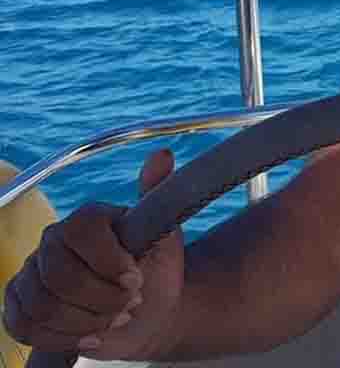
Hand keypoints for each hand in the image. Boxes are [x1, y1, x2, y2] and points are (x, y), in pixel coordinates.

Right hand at [3, 149, 183, 360]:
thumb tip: (163, 155)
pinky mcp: (20, 307)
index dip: (109, 261)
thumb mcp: (166, 233)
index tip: (135, 279)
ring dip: (89, 321)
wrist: (148, 309)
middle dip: (102, 299)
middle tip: (130, 303)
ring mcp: (31, 275)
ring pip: (44, 307)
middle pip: (61, 277)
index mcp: (86, 220)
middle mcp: (52, 241)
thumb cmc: (155, 270)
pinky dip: (65, 338)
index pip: (82, 231)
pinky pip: (27, 327)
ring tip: (116, 317)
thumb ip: (160, 194)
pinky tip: (93, 334)